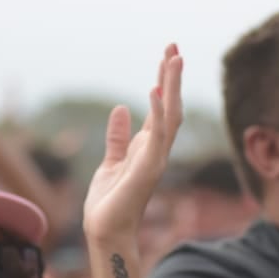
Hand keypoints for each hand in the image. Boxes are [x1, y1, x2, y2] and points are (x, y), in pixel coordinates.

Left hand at [82, 44, 183, 244]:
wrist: (105, 231)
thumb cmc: (108, 203)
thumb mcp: (110, 162)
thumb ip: (117, 138)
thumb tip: (121, 108)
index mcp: (148, 147)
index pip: (160, 108)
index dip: (164, 81)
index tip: (167, 55)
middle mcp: (157, 150)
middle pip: (170, 105)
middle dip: (172, 76)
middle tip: (174, 46)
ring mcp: (155, 159)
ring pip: (169, 115)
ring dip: (172, 86)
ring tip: (173, 57)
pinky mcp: (148, 169)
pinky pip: (157, 136)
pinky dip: (156, 112)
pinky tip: (154, 90)